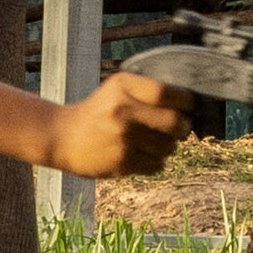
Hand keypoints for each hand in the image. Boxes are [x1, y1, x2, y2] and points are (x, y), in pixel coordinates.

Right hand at [45, 73, 185, 180]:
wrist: (61, 137)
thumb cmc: (98, 112)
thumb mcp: (116, 89)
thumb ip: (148, 92)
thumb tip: (190, 105)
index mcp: (123, 86)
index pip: (168, 93)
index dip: (186, 102)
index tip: (188, 107)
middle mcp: (123, 109)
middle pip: (175, 122)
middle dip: (183, 128)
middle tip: (179, 129)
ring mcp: (123, 137)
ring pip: (168, 147)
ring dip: (167, 147)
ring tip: (150, 143)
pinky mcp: (122, 161)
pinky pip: (157, 165)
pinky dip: (154, 162)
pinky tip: (140, 155)